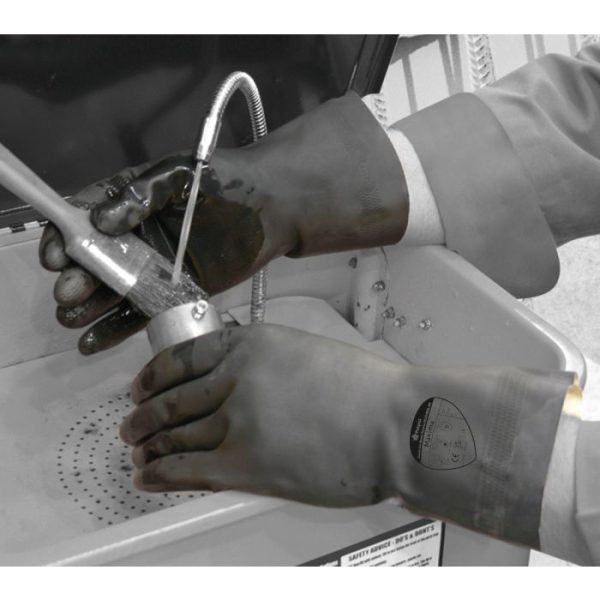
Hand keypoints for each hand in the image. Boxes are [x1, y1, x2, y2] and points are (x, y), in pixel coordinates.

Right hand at [39, 92, 407, 354]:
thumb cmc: (228, 184)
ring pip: (111, 291)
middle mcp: (135, 237)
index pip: (83, 218)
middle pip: (93, 261)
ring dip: (88, 307)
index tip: (54, 256)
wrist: (275, 210)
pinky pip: (139, 314)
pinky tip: (90, 343)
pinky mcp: (175, 294)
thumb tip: (99, 222)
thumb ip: (140, 194)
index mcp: (129, 201)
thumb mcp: (180, 176)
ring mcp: (154, 268)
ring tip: (72, 319)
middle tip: (69, 293)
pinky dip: (114, 329)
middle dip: (76, 278)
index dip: (63, 237)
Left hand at [120, 324, 405, 505]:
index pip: (184, 357)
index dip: (154, 375)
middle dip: (144, 414)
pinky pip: (185, 469)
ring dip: (149, 445)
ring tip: (138, 452)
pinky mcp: (244, 464)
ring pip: (174, 435)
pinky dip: (161, 473)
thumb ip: (266, 365)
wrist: (396, 425)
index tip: (142, 386)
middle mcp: (237, 378)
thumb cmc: (366, 392)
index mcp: (253, 344)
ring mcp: (237, 421)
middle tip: (132, 423)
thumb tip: (238, 385)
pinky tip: (149, 475)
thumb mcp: (307, 354)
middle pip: (172, 398)